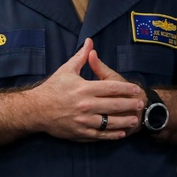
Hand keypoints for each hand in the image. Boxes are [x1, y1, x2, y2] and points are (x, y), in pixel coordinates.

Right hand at [27, 38, 142, 141]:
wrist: (36, 110)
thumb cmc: (52, 88)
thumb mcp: (66, 70)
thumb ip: (81, 57)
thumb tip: (90, 42)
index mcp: (84, 88)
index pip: (111, 88)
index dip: (126, 88)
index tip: (136, 89)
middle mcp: (85, 105)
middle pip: (114, 105)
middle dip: (129, 105)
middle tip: (141, 104)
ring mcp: (83, 121)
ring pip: (109, 122)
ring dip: (124, 121)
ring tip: (134, 119)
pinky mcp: (79, 133)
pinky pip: (99, 135)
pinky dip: (111, 135)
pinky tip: (121, 133)